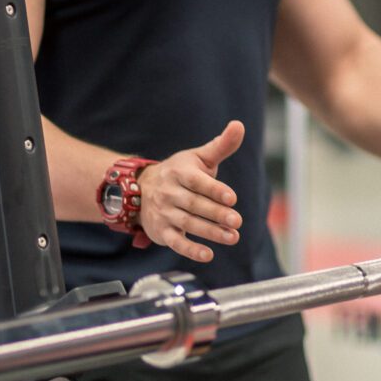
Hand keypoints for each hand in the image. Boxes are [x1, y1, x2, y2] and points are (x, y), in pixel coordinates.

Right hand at [136, 120, 245, 262]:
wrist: (141, 189)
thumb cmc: (180, 173)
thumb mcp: (199, 158)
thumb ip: (221, 146)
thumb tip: (239, 125)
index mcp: (180, 173)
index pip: (197, 182)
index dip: (214, 190)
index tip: (232, 198)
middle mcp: (170, 193)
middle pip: (194, 204)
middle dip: (216, 213)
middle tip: (237, 221)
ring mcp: (165, 212)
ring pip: (188, 223)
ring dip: (211, 232)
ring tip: (233, 237)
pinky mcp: (162, 231)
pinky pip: (176, 242)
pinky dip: (191, 250)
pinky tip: (208, 254)